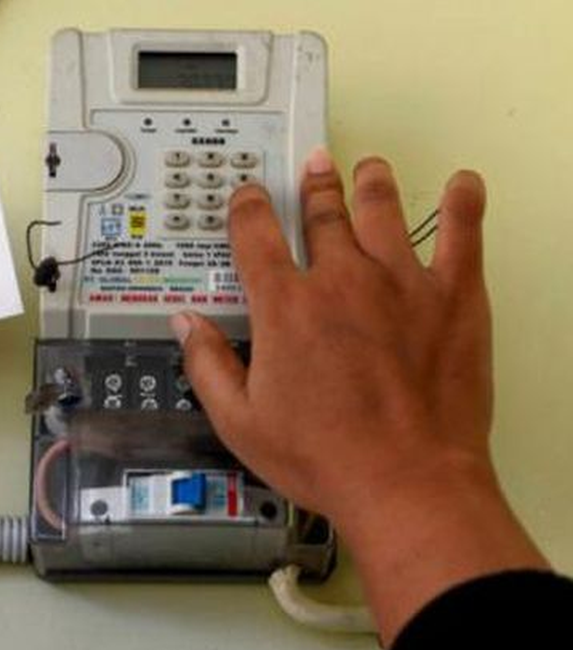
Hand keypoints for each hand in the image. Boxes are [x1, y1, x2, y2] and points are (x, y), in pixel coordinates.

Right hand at [173, 149, 545, 641]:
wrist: (407, 483)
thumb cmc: (326, 458)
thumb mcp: (240, 422)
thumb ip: (209, 365)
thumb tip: (186, 325)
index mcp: (286, 307)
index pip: (256, 234)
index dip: (248, 207)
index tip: (248, 196)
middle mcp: (341, 281)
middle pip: (322, 212)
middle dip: (313, 185)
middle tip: (314, 166)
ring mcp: (402, 283)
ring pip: (384, 210)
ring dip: (372, 183)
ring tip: (368, 169)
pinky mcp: (454, 298)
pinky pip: (463, 233)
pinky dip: (463, 203)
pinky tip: (462, 184)